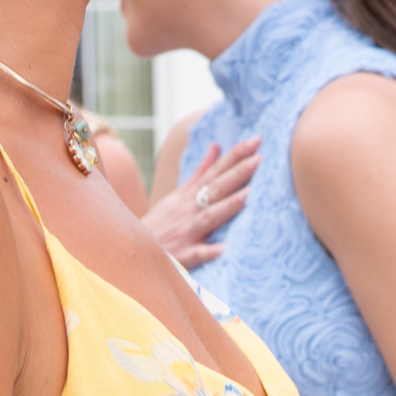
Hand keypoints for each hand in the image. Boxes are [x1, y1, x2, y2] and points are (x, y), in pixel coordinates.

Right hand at [142, 137, 260, 267]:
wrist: (135, 251)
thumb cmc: (162, 223)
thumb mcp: (178, 194)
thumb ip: (200, 172)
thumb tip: (217, 146)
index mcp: (190, 195)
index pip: (216, 170)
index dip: (235, 155)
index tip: (256, 140)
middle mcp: (190, 209)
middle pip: (216, 188)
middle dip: (237, 173)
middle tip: (260, 158)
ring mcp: (187, 232)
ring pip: (210, 217)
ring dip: (229, 206)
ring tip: (250, 195)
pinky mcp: (184, 255)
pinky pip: (199, 254)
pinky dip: (211, 251)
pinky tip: (226, 249)